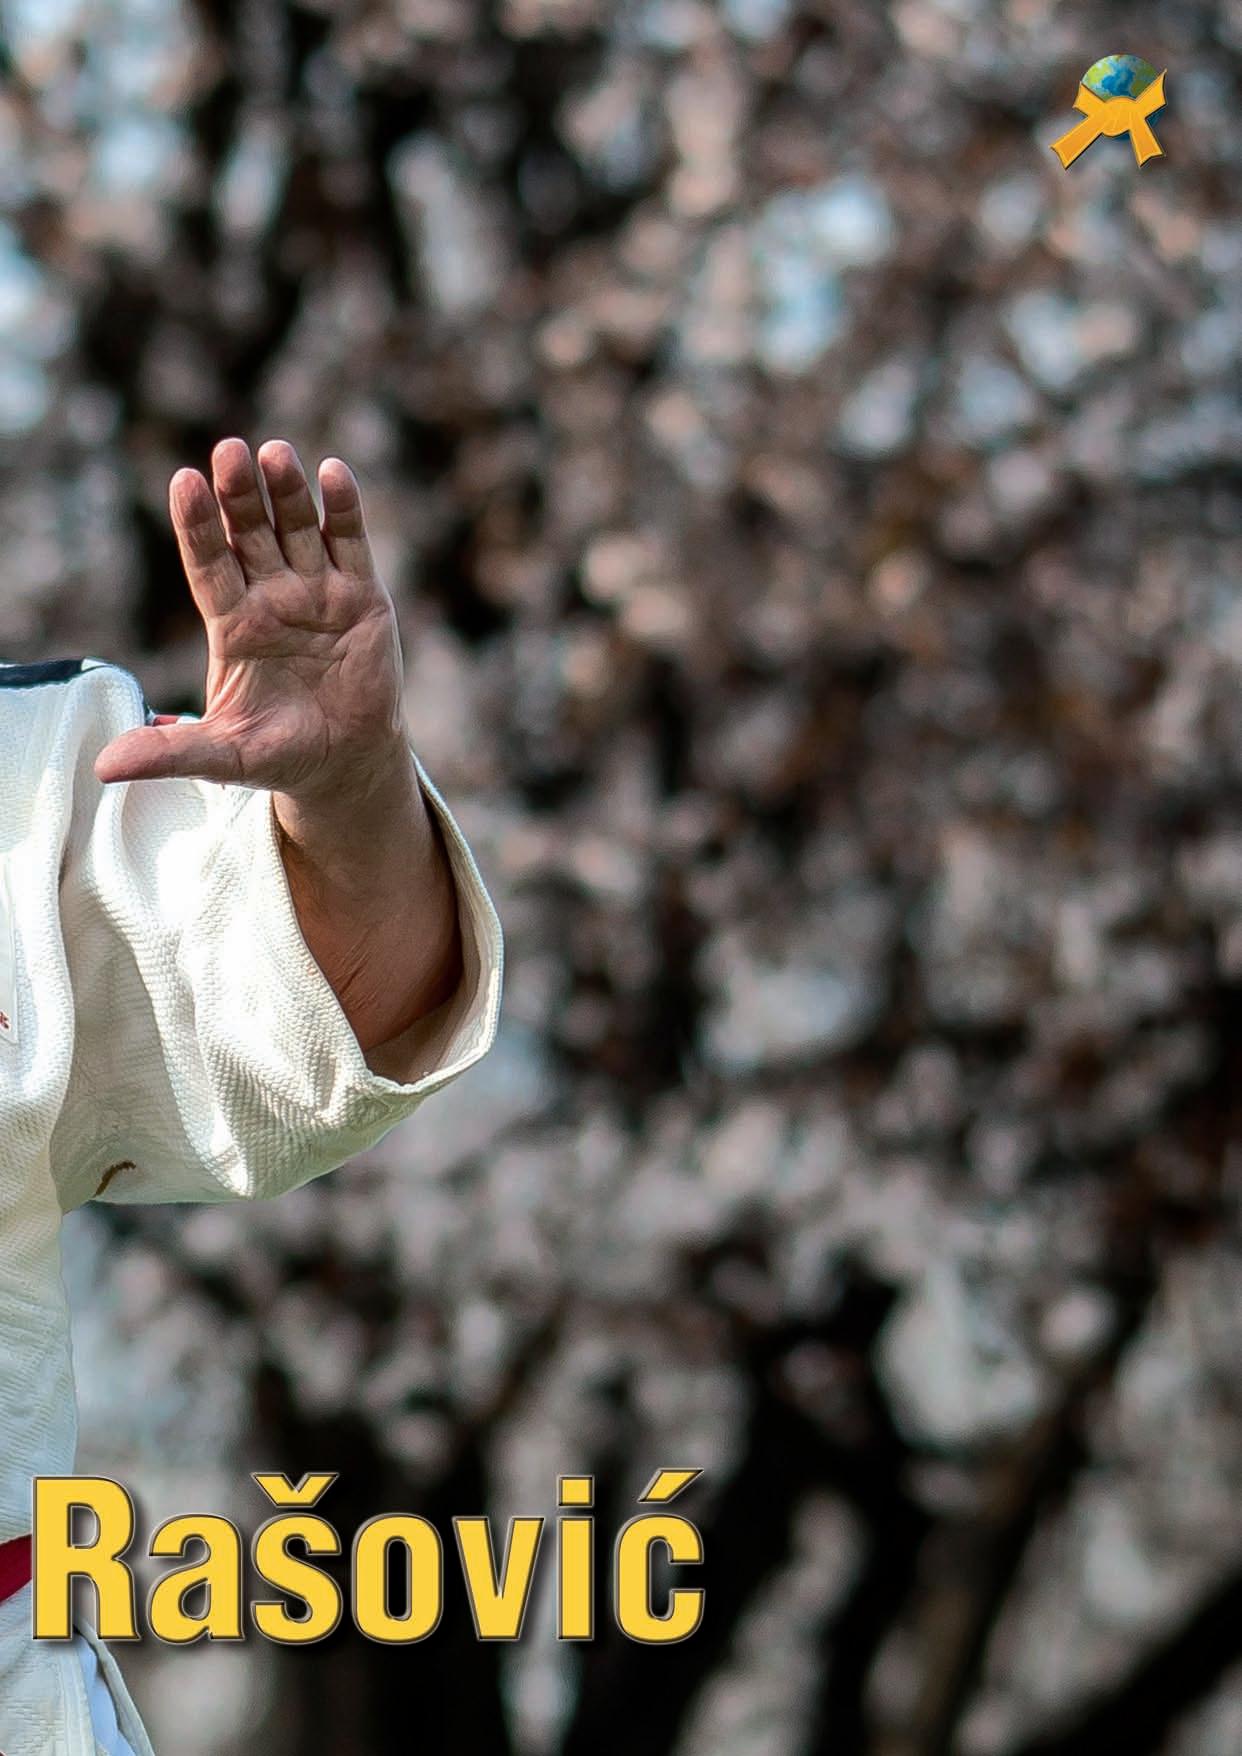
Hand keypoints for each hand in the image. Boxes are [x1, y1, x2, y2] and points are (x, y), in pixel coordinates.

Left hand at [95, 437, 406, 799]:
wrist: (346, 763)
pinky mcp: (362, 597)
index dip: (196, 526)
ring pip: (297, 530)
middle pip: (249, 534)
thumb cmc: (279, 755)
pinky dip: (344, 509)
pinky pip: (350, 544)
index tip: (183, 481)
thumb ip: (170, 751)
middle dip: (239, 495)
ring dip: (287, 491)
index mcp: (233, 625)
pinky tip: (334, 473)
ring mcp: (317, 593)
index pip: (208, 564)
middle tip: (229, 451)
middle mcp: (271, 598)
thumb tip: (103, 767)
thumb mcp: (222, 755)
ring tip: (275, 454)